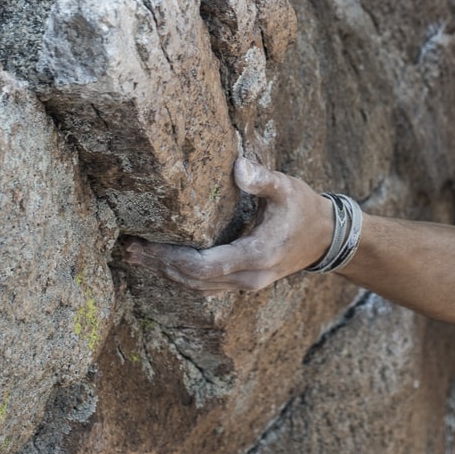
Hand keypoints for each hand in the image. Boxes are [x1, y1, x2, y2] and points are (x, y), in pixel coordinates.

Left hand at [120, 158, 335, 292]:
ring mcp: (245, 283)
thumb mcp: (288, 187)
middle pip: (194, 280)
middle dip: (160, 265)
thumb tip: (238, 166)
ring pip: (197, 287)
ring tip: (135, 255)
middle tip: (128, 247)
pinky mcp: (241, 282)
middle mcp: (249, 277)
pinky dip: (180, 275)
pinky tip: (160, 263)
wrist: (326, 239)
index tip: (149, 244)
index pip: (206, 266)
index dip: (174, 259)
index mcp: (257, 255)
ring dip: (165, 273)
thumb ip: (263, 179)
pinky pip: (205, 285)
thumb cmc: (305, 209)